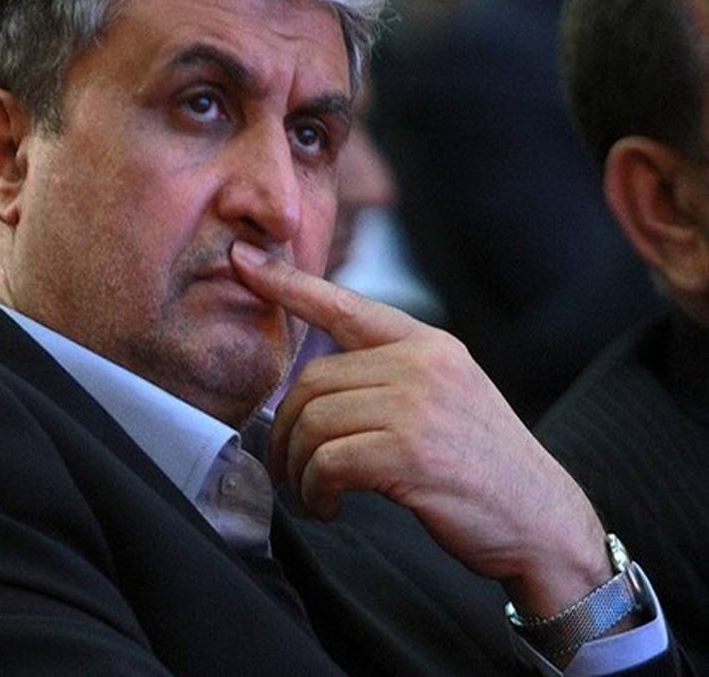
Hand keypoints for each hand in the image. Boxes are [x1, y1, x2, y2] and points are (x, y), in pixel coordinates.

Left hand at [230, 240, 610, 616]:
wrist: (544, 525)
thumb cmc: (483, 469)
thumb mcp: (447, 399)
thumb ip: (391, 376)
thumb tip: (314, 383)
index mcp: (429, 345)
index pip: (345, 305)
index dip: (287, 284)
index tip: (242, 261)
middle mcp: (422, 364)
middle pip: (310, 380)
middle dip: (284, 430)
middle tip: (286, 468)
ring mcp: (417, 405)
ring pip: (312, 421)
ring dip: (297, 467)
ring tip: (311, 492)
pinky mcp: (409, 453)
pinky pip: (326, 462)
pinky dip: (315, 491)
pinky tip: (330, 507)